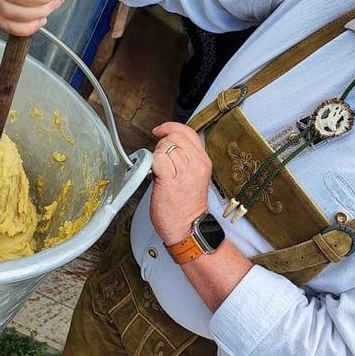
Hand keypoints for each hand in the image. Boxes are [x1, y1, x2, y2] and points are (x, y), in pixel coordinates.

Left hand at [150, 122, 211, 244]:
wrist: (187, 227)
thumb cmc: (186, 207)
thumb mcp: (192, 177)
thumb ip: (184, 159)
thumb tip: (167, 146)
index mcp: (203, 162)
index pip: (188, 132)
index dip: (171, 127)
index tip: (160, 131)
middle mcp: (196, 164)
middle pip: (175, 136)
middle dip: (162, 143)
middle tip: (159, 159)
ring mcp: (184, 172)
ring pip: (165, 146)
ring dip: (157, 155)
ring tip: (158, 170)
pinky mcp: (170, 180)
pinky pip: (158, 158)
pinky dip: (152, 163)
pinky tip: (153, 174)